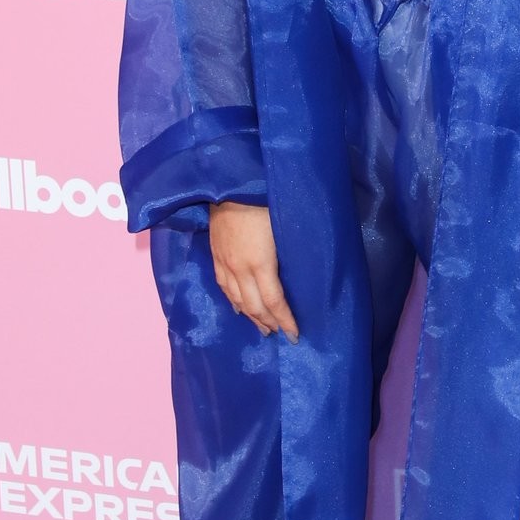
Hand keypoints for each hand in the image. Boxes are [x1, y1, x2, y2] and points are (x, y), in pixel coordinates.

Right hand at [208, 202, 299, 341]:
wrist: (229, 184)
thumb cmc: (264, 201)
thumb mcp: (284, 227)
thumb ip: (290, 252)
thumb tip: (304, 270)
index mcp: (260, 262)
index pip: (274, 301)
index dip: (285, 320)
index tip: (295, 334)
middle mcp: (240, 268)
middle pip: (254, 306)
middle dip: (269, 323)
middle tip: (282, 334)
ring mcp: (225, 263)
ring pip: (237, 300)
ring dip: (251, 317)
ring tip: (263, 328)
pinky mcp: (215, 256)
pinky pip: (223, 286)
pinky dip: (233, 302)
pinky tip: (239, 309)